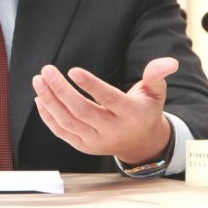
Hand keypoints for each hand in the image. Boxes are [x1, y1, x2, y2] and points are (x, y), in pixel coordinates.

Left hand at [32, 57, 177, 164]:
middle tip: (47, 70)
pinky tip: (40, 98)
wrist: (141, 144)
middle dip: (61, 90)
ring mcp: (96, 141)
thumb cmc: (145, 110)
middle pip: (82, 111)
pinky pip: (62, 132)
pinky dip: (48, 116)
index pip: (108, 100)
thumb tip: (168, 61)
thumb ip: (157, 75)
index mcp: (131, 115)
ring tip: (38, 80)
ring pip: (68, 122)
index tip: (72, 70)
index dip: (91, 86)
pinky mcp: (83, 146)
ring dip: (50, 101)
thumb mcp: (155, 92)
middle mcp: (112, 130)